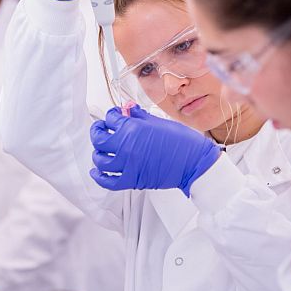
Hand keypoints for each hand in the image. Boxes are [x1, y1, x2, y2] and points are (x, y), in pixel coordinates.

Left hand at [89, 105, 220, 195]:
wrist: (194, 162)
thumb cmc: (182, 141)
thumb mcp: (159, 121)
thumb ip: (139, 116)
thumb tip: (128, 108)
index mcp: (133, 128)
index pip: (111, 118)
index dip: (111, 114)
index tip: (114, 115)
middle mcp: (127, 146)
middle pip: (100, 139)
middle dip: (97, 131)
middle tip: (100, 128)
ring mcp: (128, 164)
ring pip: (101, 160)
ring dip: (98, 153)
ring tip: (100, 149)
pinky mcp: (133, 180)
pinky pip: (109, 181)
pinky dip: (100, 177)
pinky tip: (97, 171)